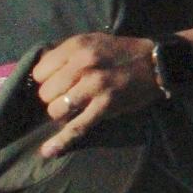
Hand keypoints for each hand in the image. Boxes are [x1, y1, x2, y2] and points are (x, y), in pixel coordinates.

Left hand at [30, 32, 161, 157]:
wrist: (156, 63)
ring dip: (62, 112)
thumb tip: (36, 69)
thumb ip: (65, 53)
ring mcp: (94, 86)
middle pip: (45, 92)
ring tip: (74, 107)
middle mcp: (84, 64)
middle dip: (53, 97)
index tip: (56, 80)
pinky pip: (76, 127)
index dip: (46, 79)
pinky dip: (61, 141)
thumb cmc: (121, 52)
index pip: (40, 71)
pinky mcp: (105, 105)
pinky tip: (48, 151)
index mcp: (78, 46)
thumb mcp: (92, 41)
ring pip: (56, 109)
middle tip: (68, 94)